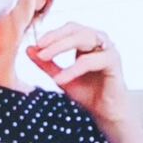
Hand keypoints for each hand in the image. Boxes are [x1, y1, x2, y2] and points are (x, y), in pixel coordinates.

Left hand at [36, 17, 132, 137]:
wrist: (106, 112)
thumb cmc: (88, 93)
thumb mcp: (61, 77)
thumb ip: (47, 64)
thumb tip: (29, 49)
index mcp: (88, 41)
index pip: (68, 29)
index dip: (52, 34)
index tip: (36, 44)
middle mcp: (100, 41)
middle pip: (75, 29)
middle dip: (54, 38)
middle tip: (39, 47)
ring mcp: (108, 49)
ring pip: (84, 38)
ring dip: (61, 46)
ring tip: (44, 57)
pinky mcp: (113, 62)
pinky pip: (90, 61)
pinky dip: (73, 68)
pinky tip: (60, 78)